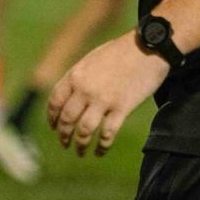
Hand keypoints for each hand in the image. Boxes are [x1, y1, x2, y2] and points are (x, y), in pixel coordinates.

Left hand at [47, 31, 169, 157]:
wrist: (147, 47)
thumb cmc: (121, 51)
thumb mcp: (92, 59)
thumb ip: (80, 77)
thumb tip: (71, 95)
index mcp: (76, 75)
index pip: (55, 101)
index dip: (52, 118)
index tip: (53, 127)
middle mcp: (85, 89)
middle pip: (67, 119)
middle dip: (64, 135)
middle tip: (65, 144)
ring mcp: (103, 99)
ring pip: (84, 130)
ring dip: (80, 145)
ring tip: (80, 152)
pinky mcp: (122, 108)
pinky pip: (107, 134)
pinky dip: (102, 146)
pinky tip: (100, 152)